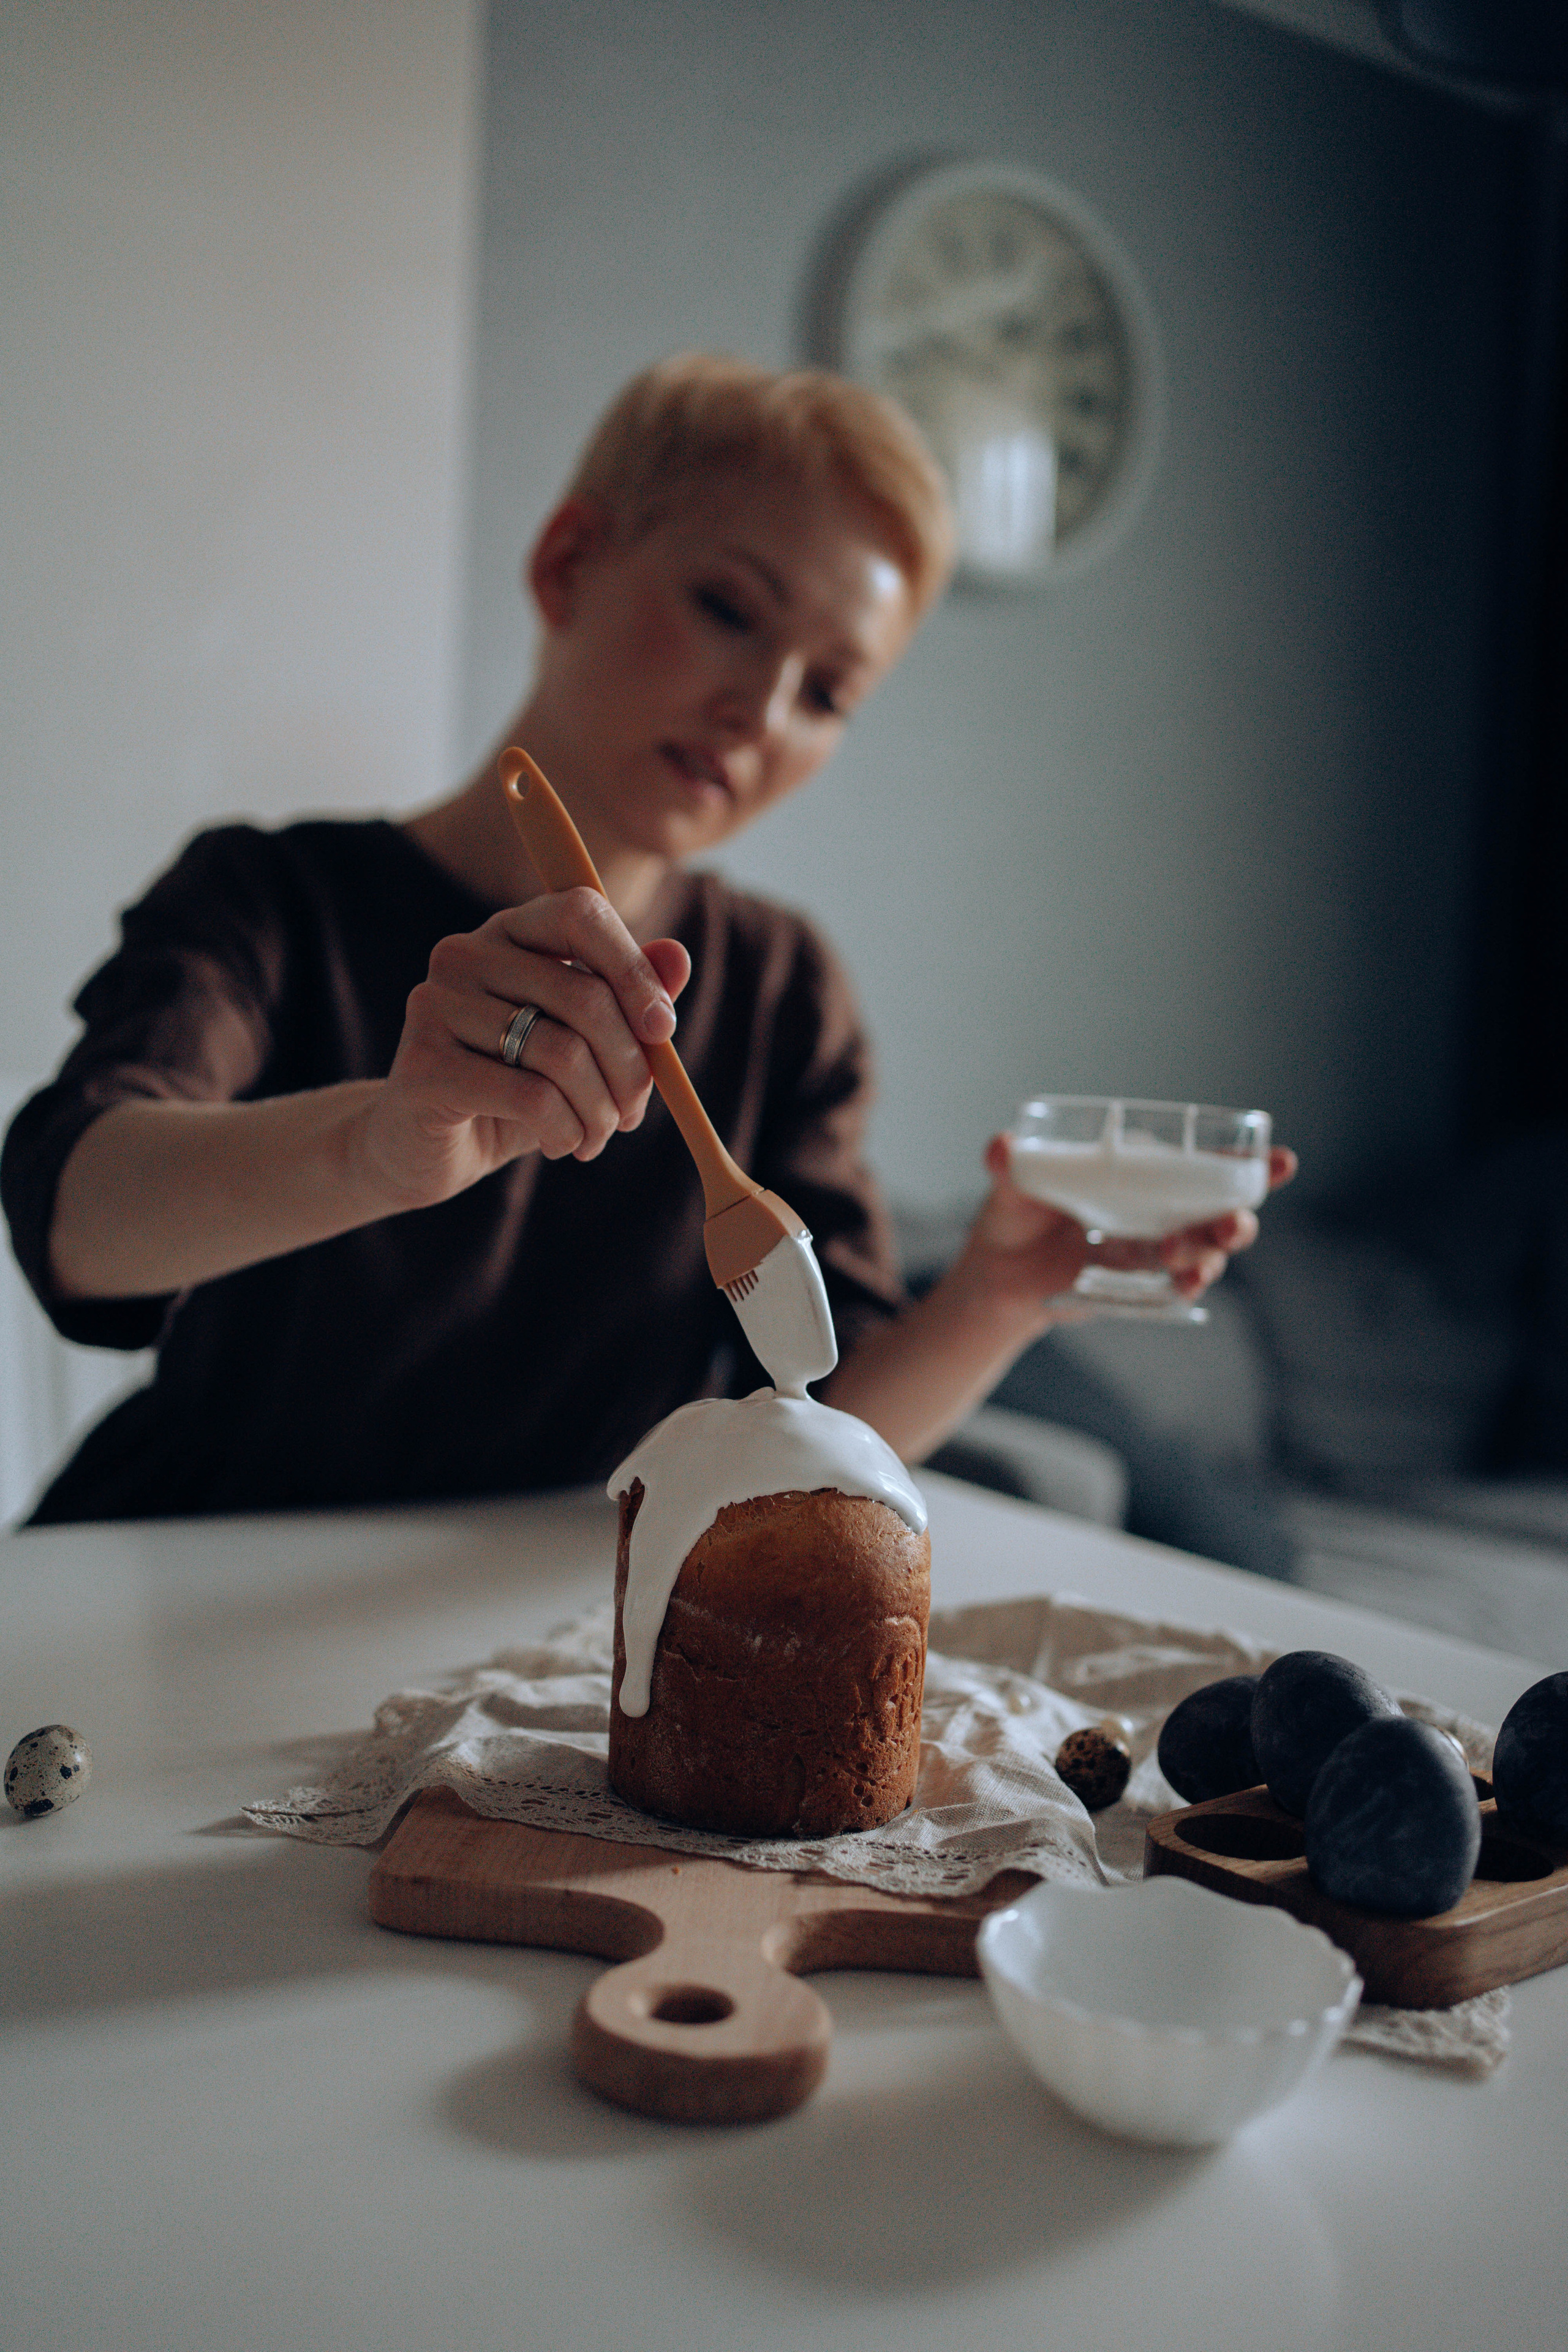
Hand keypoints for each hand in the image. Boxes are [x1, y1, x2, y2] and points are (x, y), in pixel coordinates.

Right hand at [358, 887, 691, 1207]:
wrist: (425, 1150)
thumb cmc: (511, 1089)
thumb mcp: (580, 1046)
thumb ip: (627, 999)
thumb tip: (678, 955)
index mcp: (508, 933)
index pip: (580, 913)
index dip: (633, 969)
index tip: (663, 1029)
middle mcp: (464, 955)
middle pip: (584, 997)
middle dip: (629, 1069)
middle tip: (631, 1114)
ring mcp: (435, 1005)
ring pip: (563, 1054)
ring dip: (599, 1111)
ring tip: (594, 1137)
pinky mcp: (423, 1065)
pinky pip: (531, 1097)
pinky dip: (565, 1131)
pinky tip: (561, 1145)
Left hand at [962, 1135, 1297, 1328]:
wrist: (996, 1276)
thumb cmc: (1012, 1216)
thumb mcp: (1009, 1185)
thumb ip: (1009, 1164)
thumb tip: (1001, 1147)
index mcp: (1141, 1171)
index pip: (1202, 1161)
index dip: (1246, 1161)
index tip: (1283, 1161)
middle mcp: (1158, 1207)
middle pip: (1216, 1209)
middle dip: (1235, 1217)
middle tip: (1231, 1224)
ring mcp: (1152, 1247)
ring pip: (1202, 1250)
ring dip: (1207, 1254)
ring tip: (1186, 1259)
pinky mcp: (1140, 1284)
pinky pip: (1175, 1286)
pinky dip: (1185, 1286)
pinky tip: (1185, 1286)